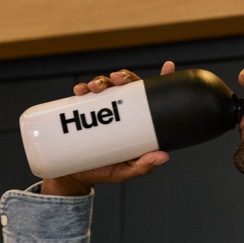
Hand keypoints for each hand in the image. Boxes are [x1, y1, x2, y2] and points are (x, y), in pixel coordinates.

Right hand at [39, 61, 175, 195]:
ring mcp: (103, 109)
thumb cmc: (106, 170)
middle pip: (128, 86)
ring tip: (94, 88)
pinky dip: (82, 88)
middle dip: (124, 77)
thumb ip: (143, 166)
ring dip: (101, 81)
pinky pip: (84, 94)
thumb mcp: (127, 171)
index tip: (168, 67)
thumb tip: (163, 155)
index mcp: (138, 122)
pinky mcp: (84, 111)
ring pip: (106, 86)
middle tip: (116, 80)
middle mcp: (122, 111)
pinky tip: (80, 91)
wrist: (75, 176)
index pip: (152, 97)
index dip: (162, 80)